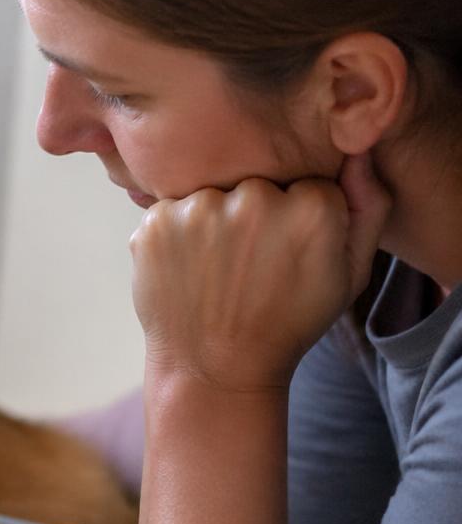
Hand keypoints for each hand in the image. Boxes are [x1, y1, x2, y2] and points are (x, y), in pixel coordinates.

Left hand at [130, 153, 391, 392]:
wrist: (215, 371)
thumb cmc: (288, 324)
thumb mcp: (349, 275)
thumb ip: (368, 208)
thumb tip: (357, 152)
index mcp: (311, 207)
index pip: (306, 184)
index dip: (298, 220)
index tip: (288, 255)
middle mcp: (254, 199)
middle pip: (257, 184)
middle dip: (254, 216)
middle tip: (248, 267)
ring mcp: (199, 210)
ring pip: (212, 196)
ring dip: (212, 224)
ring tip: (217, 272)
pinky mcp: (155, 223)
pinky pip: (171, 211)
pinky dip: (175, 236)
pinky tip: (187, 273)